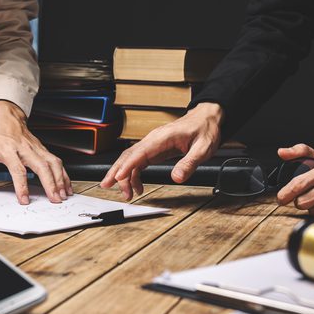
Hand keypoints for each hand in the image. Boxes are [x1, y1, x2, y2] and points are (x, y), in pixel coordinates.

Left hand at [0, 101, 71, 204]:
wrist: (4, 116)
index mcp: (7, 149)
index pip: (17, 169)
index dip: (22, 185)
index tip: (24, 199)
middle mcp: (24, 148)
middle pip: (41, 165)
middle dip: (50, 183)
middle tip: (54, 199)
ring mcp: (36, 147)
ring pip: (53, 163)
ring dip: (60, 180)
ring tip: (63, 195)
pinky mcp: (43, 149)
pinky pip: (57, 161)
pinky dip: (63, 174)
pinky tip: (65, 186)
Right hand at [101, 102, 223, 199]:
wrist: (206, 119)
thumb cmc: (204, 130)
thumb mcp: (203, 148)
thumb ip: (189, 163)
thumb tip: (177, 178)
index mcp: (162, 138)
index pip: (139, 152)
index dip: (127, 165)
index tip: (117, 177)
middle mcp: (152, 140)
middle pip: (128, 156)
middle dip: (116, 171)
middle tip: (107, 186)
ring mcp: (152, 145)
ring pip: (130, 160)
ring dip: (123, 176)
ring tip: (126, 194)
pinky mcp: (154, 150)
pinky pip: (138, 162)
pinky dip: (133, 175)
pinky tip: (137, 186)